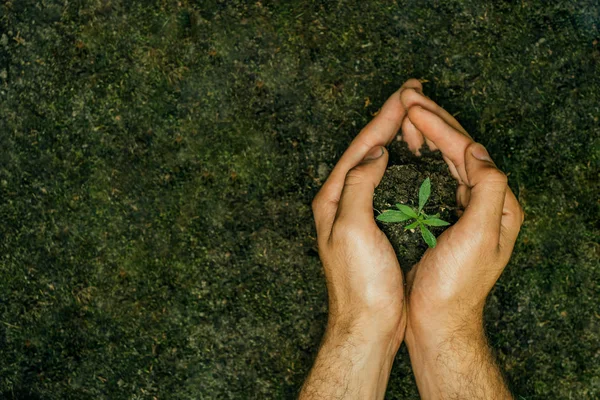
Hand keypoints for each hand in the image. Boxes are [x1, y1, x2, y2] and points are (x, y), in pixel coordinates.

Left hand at [300, 80, 421, 398]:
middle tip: (412, 92)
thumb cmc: (360, 282)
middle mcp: (341, 201)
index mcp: (333, 198)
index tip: (407, 93)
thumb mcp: (352, 229)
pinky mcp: (372, 225)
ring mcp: (356, 213)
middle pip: (365, 150)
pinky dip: (399, 164)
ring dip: (394, 137)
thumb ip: (358, 186)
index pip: (359, 148)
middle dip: (388, 120)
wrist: (367, 324)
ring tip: (413, 115)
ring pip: (375, 164)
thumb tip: (375, 152)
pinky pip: (386, 183)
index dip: (383, 119)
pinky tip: (412, 157)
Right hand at [398, 85, 523, 398]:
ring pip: (450, 158)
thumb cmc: (455, 284)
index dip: (441, 126)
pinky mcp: (450, 217)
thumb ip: (487, 190)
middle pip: (462, 149)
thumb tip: (478, 150)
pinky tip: (415, 145)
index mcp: (499, 203)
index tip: (411, 106)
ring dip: (430, 132)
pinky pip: (441, 174)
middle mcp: (488, 201)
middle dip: (435, 120)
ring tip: (408, 112)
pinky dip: (427, 154)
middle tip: (407, 96)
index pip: (469, 151)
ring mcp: (469, 208)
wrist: (438, 320)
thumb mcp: (479, 236)